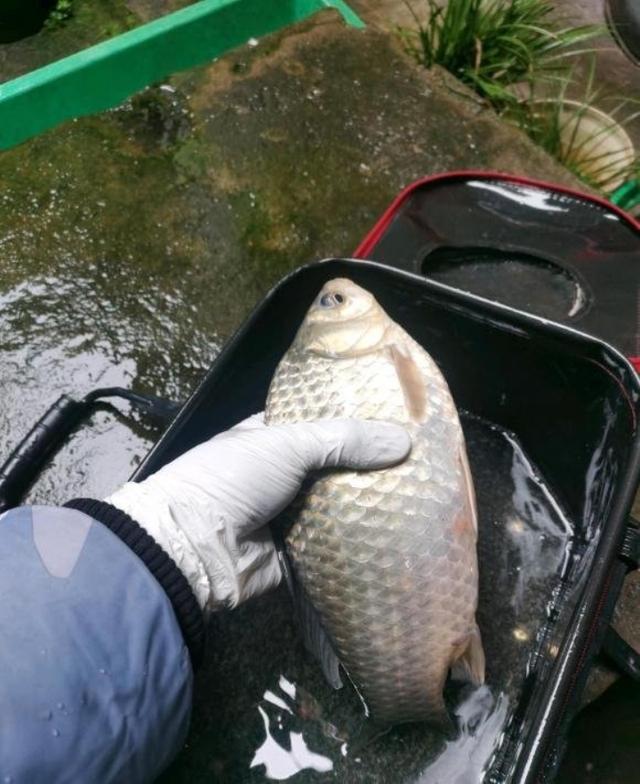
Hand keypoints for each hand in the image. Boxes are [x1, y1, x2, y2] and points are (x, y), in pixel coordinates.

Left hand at [106, 413, 409, 610]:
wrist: (195, 549)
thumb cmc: (233, 479)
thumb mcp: (287, 444)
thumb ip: (344, 440)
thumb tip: (406, 441)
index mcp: (268, 438)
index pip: (317, 423)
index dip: (352, 420)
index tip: (396, 418)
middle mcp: (279, 473)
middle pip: (333, 465)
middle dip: (368, 464)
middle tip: (420, 457)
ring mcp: (288, 513)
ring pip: (337, 504)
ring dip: (369, 501)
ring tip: (422, 490)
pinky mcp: (297, 551)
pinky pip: (335, 542)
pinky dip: (360, 537)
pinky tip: (402, 529)